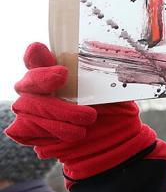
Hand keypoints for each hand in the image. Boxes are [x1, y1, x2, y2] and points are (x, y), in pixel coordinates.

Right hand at [5, 43, 164, 180]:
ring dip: (60, 113)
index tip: (42, 51)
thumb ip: (100, 72)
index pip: (35, 58)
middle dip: (43, 78)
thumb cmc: (110, 110)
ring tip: (88, 119)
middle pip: (28, 82)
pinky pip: (26, 128)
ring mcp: (29, 110)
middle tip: (62, 75)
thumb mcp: (111, 89)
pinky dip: (51, 131)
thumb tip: (103, 51)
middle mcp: (37, 90)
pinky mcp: (26, 131)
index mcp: (52, 73)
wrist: (113, 140)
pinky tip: (74, 134)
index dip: (36, 55)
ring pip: (29, 106)